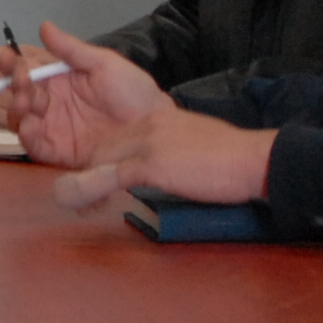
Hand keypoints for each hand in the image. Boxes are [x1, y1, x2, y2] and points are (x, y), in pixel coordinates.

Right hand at [0, 21, 167, 164]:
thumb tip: (45, 27)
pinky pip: (33, 144)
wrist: (155, 129)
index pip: (27, 70)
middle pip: (17, 93)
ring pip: (19, 118)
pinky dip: (25, 134)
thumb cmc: (136, 94)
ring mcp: (54, 127)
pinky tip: (31, 124)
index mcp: (61, 80)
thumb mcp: (104, 63)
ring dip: (15, 108)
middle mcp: (53, 103)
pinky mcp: (59, 151)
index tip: (9, 59)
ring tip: (26, 101)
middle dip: (13, 85)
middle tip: (22, 80)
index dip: (13, 64)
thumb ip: (72, 49)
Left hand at [48, 106, 273, 213]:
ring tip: (70, 202)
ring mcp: (149, 141)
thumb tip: (160, 173)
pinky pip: (109, 176)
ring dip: (80, 183)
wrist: (252, 160)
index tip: (90, 182)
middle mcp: (148, 124)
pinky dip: (86, 189)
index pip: (115, 137)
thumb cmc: (230, 162)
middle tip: (74, 199)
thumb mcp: (194, 149)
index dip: (98, 160)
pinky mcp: (153, 162)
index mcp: (158, 119)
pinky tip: (73, 200)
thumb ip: (170, 156)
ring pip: (99, 158)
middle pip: (101, 146)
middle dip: (85, 173)